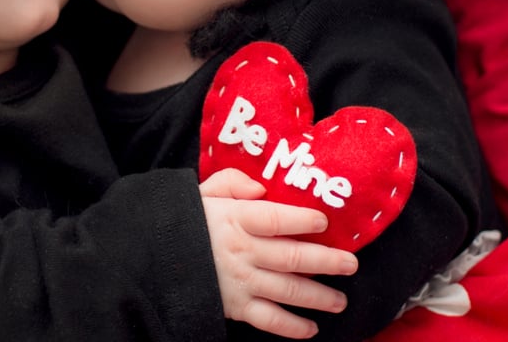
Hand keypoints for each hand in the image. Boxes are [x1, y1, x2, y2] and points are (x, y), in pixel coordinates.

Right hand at [200, 169, 357, 338]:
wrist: (156, 254)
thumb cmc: (188, 219)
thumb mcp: (206, 191)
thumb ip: (233, 181)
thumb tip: (260, 187)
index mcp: (235, 218)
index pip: (273, 218)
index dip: (301, 220)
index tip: (324, 221)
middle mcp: (242, 251)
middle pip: (291, 257)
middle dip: (325, 261)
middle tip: (350, 263)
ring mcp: (240, 282)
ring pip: (287, 291)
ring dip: (318, 297)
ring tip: (340, 301)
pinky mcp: (236, 307)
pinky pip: (268, 320)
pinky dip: (291, 328)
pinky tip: (311, 329)